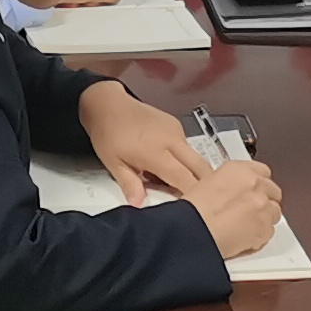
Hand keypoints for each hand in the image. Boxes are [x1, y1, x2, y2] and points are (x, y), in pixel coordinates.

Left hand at [79, 82, 209, 202]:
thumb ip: (130, 185)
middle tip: (195, 199)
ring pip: (196, 158)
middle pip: (201, 167)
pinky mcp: (176, 124)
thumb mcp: (113, 163)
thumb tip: (139, 204)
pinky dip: (183, 159)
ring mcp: (176, 130)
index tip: (191, 207)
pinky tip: (166, 164)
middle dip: (203, 185)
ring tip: (171, 181)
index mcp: (156, 152)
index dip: (191, 195)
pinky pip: (187, 147)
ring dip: (191, 172)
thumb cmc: (108, 133)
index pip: (185, 179)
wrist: (107, 103)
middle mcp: (171, 140)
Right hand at [184, 158, 284, 260]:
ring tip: (246, 227)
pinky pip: (269, 232)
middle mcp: (255, 184)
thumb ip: (230, 184)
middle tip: (251, 211)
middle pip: (273, 191)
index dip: (259, 184)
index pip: (263, 172)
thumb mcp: (208, 183)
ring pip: (275, 212)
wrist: (193, 230)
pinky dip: (260, 236)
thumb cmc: (193, 211)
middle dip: (265, 201)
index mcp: (239, 170)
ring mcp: (262, 206)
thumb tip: (235, 192)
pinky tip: (244, 238)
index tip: (255, 191)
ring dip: (264, 219)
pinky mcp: (265, 228)